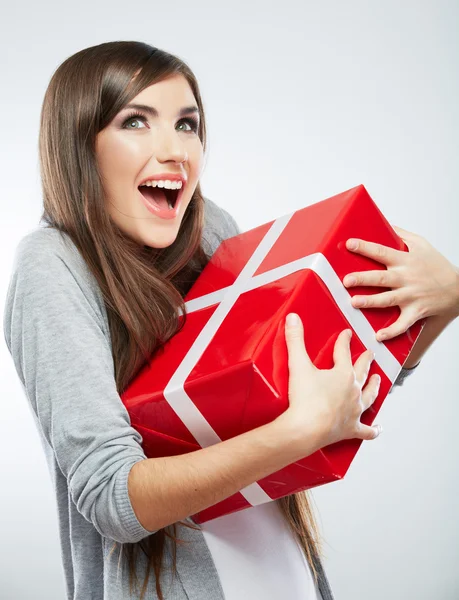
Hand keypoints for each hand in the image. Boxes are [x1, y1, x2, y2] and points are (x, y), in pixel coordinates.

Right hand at [278, 315, 381, 453]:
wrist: (305, 428)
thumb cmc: (304, 399)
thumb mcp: (298, 365)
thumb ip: (295, 340)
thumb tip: (293, 318)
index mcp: (343, 374)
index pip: (344, 352)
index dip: (344, 341)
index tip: (347, 334)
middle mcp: (353, 391)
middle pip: (362, 372)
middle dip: (365, 361)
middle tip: (370, 354)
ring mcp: (354, 411)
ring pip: (369, 397)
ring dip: (374, 387)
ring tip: (377, 380)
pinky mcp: (351, 429)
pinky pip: (367, 430)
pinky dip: (373, 430)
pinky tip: (378, 428)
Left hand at [343, 226, 458, 340]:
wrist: (458, 287)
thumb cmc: (437, 265)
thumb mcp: (421, 244)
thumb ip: (401, 234)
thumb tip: (383, 222)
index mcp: (405, 260)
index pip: (382, 251)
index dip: (365, 247)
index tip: (350, 244)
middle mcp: (406, 278)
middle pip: (381, 277)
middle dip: (363, 278)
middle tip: (346, 280)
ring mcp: (411, 296)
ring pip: (388, 300)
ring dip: (370, 302)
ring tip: (354, 302)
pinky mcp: (415, 311)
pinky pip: (402, 324)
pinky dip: (391, 331)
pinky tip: (378, 336)